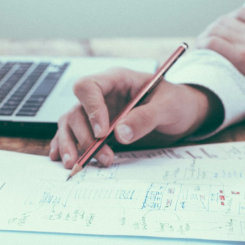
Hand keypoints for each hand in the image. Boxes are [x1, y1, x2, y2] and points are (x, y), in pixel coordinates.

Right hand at [50, 68, 222, 168]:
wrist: (184, 114)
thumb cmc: (177, 102)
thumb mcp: (168, 107)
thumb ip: (145, 118)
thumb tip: (120, 134)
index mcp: (116, 80)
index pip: (88, 87)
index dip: (91, 109)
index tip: (102, 132)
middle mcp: (102, 95)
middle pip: (76, 110)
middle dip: (84, 136)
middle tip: (102, 156)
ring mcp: (97, 112)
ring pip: (70, 124)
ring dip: (71, 145)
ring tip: (76, 164)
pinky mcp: (96, 128)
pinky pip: (73, 134)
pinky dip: (65, 146)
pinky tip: (61, 159)